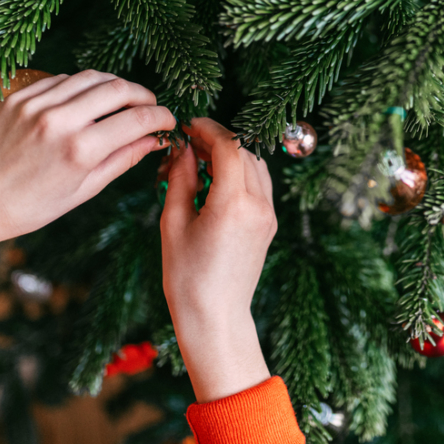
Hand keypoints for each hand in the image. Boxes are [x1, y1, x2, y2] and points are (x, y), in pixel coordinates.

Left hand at [0, 70, 175, 266]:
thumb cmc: (34, 206)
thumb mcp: (86, 189)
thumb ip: (123, 158)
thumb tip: (154, 140)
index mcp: (80, 150)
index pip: (138, 118)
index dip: (161, 116)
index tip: (169, 120)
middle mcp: (59, 121)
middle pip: (119, 88)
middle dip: (143, 94)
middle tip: (151, 105)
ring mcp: (37, 105)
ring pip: (92, 77)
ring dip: (116, 84)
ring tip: (124, 98)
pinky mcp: (21, 96)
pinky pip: (63, 80)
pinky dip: (83, 86)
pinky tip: (89, 100)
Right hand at [160, 117, 274, 402]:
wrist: (215, 317)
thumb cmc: (187, 277)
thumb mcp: (174, 223)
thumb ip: (181, 179)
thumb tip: (184, 149)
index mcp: (233, 203)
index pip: (229, 147)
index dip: (208, 129)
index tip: (188, 125)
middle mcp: (258, 205)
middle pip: (245, 152)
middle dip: (218, 141)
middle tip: (189, 144)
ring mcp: (268, 215)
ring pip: (256, 166)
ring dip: (232, 155)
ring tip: (201, 162)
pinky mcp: (269, 225)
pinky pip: (260, 185)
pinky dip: (242, 173)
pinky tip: (217, 182)